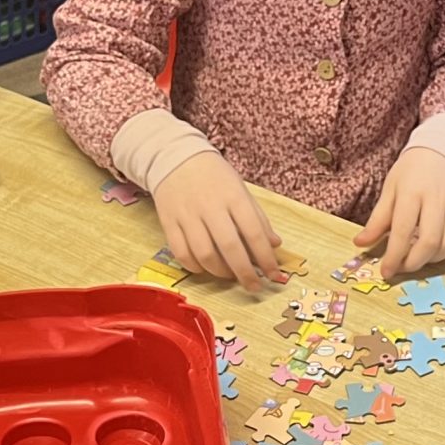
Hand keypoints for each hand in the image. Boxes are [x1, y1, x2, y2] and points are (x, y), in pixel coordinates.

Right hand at [154, 150, 282, 290]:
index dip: (266, 258)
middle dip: (245, 273)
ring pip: (204, 254)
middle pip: (229, 247)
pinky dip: (195, 267)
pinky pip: (181, 253)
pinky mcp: (169, 223)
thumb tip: (275, 244)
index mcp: (233, 196)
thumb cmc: (214, 175)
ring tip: (230, 275)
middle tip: (254, 286)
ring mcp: (187, 215)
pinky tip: (205, 268)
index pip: (254, 232)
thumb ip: (258, 217)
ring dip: (220, 272)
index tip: (274, 275)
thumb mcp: (241, 189)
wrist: (175, 158)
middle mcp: (210, 206)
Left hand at [355, 146, 444, 278]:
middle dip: (414, 263)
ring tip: (417, 259)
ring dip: (432, 259)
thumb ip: (377, 219)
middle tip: (401, 268)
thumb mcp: (390, 189)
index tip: (386, 272)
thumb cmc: (412, 171)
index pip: (403, 231)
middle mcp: (437, 200)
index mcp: (411, 192)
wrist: (443, 150)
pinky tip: (435, 251)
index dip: (394, 256)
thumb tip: (360, 243)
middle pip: (430, 241)